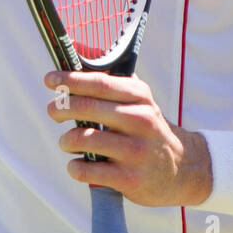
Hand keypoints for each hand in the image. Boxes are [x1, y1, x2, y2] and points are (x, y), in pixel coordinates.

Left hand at [44, 70, 212, 207]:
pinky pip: (88, 170)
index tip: (50, 79)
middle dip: (61, 108)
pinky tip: (76, 165)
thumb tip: (80, 53)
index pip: (100, 83)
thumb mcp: (140, 101)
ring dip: (66, 140)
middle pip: (88, 108)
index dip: (70, 80)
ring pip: (84, 139)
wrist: (183, 169)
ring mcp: (136, 151)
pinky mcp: (130, 179)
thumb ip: (114, 80)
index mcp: (140, 98)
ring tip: (66, 141)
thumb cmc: (148, 129)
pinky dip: (75, 167)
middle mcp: (140, 121)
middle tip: (51, 110)